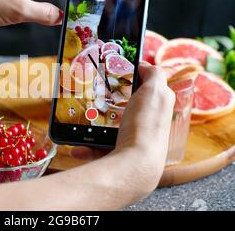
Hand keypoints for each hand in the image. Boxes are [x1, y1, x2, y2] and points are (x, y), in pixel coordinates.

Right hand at [71, 62, 174, 189]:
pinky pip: (99, 148)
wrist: (136, 168)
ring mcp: (134, 140)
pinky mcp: (120, 155)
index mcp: (158, 106)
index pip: (145, 86)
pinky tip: (77, 147)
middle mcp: (148, 123)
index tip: (110, 74)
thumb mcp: (155, 91)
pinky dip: (87, 146)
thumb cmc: (146, 127)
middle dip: (108, 101)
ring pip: (109, 127)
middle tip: (93, 95)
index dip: (129, 78)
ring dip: (92, 124)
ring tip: (79, 121)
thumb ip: (153, 73)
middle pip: (125, 105)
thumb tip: (144, 66)